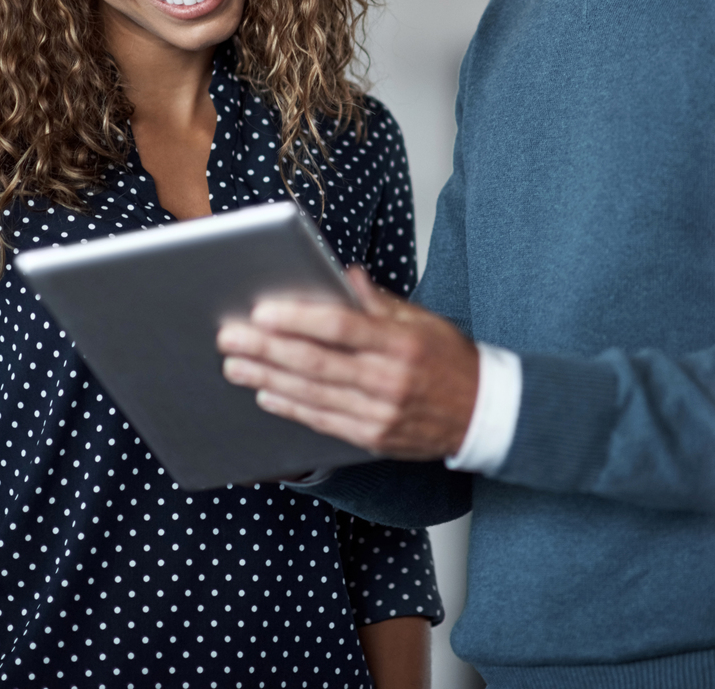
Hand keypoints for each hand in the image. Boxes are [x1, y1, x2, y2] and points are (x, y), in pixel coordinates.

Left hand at [218, 268, 478, 459]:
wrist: (483, 415)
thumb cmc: (451, 361)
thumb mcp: (424, 320)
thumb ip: (379, 302)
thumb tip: (343, 275)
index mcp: (402, 342)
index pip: (341, 326)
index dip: (298, 319)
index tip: (262, 311)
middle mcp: (389, 379)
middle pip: (315, 362)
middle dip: (267, 348)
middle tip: (230, 336)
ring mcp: (380, 413)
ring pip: (312, 394)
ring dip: (267, 378)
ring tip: (235, 364)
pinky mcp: (373, 438)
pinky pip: (323, 421)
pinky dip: (291, 407)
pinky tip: (266, 393)